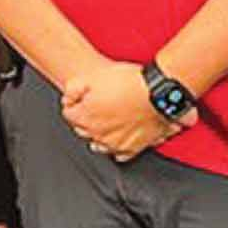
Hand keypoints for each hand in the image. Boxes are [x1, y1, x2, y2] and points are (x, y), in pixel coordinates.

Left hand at [61, 61, 195, 160]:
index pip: (68, 114)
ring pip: (99, 144)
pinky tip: (122, 134)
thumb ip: (74, 87)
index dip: (75, 101)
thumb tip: (68, 96)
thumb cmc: (130, 82)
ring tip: (108, 120)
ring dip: (100, 133)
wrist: (159, 91)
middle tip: (97, 104)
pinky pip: (120, 153)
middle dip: (86, 117)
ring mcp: (116, 144)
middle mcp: (98, 135)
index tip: (82, 96)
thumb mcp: (94, 74)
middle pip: (83, 129)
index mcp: (86, 117)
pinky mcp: (133, 148)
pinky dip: (118, 145)